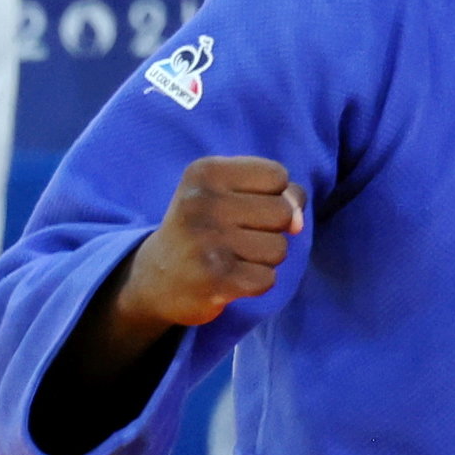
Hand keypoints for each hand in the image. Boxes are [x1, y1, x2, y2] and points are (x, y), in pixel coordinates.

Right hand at [123, 157, 299, 327]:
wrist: (156, 278)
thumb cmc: (205, 228)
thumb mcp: (231, 195)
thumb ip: (279, 194)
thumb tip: (298, 221)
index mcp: (205, 172)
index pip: (277, 175)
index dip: (274, 195)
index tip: (243, 206)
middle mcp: (202, 202)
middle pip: (283, 212)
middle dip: (272, 229)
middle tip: (237, 236)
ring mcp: (207, 241)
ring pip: (279, 248)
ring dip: (264, 258)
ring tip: (232, 256)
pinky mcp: (215, 279)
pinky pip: (267, 279)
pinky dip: (255, 282)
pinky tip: (230, 277)